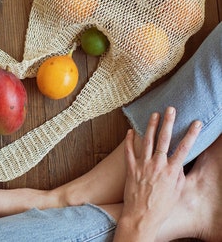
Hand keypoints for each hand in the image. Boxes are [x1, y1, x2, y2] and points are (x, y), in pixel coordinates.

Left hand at [114, 107, 201, 240]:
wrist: (141, 216)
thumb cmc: (161, 207)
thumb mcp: (176, 192)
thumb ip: (178, 175)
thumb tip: (179, 163)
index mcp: (172, 171)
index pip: (184, 149)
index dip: (191, 134)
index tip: (197, 122)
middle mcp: (157, 165)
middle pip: (164, 139)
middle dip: (168, 122)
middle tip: (171, 109)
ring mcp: (143, 165)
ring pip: (147, 141)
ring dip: (151, 126)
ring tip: (154, 114)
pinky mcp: (131, 168)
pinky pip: (129, 151)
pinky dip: (129, 140)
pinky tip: (130, 131)